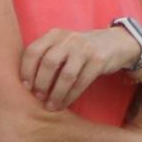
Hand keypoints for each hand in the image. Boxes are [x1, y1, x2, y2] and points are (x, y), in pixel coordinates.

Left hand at [18, 23, 138, 109]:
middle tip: (38, 98)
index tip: (25, 87)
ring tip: (51, 106)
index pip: (33, 51)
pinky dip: (71, 95)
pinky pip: (82, 82)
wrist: (116, 42)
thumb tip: (27, 84)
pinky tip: (65, 103)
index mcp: (54, 35)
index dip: (27, 70)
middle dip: (41, 83)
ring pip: (66, 75)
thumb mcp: (63, 44)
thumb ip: (46, 55)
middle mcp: (69, 39)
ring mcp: (85, 49)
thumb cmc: (81, 49)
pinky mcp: (99, 61)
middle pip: (49, 63)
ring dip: (57, 93)